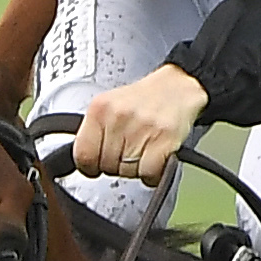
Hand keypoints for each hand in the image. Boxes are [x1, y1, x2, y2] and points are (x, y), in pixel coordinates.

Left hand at [73, 65, 207, 184]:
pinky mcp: (164, 139)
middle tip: (128, 151)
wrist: (178, 86)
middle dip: (116, 165)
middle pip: (106, 165)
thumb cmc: (144, 99)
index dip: (90, 166)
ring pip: (126, 171)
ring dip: (135, 169)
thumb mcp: (109, 107)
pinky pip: (148, 173)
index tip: (97, 165)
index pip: (82, 155)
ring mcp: (141, 128)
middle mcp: (118, 117)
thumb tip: (84, 161)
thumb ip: (94, 132)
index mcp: (99, 109)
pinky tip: (155, 161)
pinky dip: (152, 174)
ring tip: (143, 150)